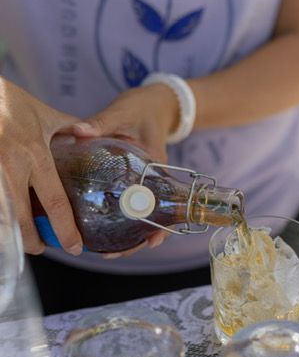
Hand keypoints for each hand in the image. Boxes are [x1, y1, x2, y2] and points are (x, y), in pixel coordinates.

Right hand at [0, 78, 82, 254]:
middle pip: (22, 220)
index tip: (74, 246)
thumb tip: (89, 136)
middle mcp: (10, 167)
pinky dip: (0, 218)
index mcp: (34, 154)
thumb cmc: (7, 100)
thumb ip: (68, 127)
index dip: (65, 230)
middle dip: (32, 241)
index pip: (55, 202)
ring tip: (20, 239)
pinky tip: (6, 222)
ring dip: (11, 233)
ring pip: (1, 217)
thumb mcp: (43, 112)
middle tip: (41, 248)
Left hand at [70, 83, 179, 253]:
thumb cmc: (143, 108)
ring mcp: (143, 183)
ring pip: (138, 216)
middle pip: (151, 219)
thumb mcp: (123, 113)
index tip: (150, 242)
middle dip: (134, 240)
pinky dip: (117, 218)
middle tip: (111, 254)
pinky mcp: (133, 180)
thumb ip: (101, 123)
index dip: (159, 227)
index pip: (163, 204)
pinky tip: (99, 229)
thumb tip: (78, 131)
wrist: (157, 102)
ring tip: (103, 250)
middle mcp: (152, 181)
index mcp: (156, 168)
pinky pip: (128, 204)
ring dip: (125, 235)